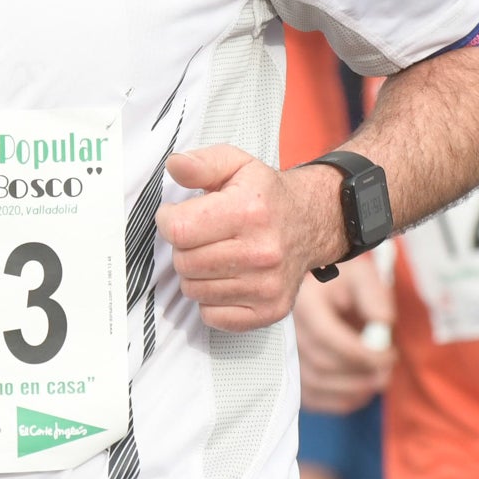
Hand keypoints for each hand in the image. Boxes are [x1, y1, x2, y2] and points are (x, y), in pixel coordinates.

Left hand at [158, 145, 327, 331]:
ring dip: (195, 274)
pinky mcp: (269, 310)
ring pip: (194, 290)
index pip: (179, 230)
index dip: (168, 220)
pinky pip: (212, 315)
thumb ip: (201, 163)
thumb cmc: (265, 195)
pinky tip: (225, 278)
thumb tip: (174, 165)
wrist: (310, 223)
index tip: (177, 215)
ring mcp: (267, 286)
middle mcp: (262, 252)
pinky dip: (210, 300)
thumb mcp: (235, 164)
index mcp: (249, 211)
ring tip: (214, 254)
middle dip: (183, 247)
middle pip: (184, 262)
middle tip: (200, 236)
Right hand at [294, 255, 395, 412]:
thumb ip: (375, 297)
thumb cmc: (344, 286)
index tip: (389, 355)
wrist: (323, 293)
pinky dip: (342, 400)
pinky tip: (362, 389)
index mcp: (304, 304)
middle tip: (387, 369)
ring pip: (318, 384)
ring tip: (378, 379)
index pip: (327, 336)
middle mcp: (288, 332)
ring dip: (355, 389)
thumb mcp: (362, 277)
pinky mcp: (292, 377)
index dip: (360, 353)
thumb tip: (383, 324)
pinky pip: (314, 399)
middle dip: (361, 373)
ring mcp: (285, 356)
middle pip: (322, 364)